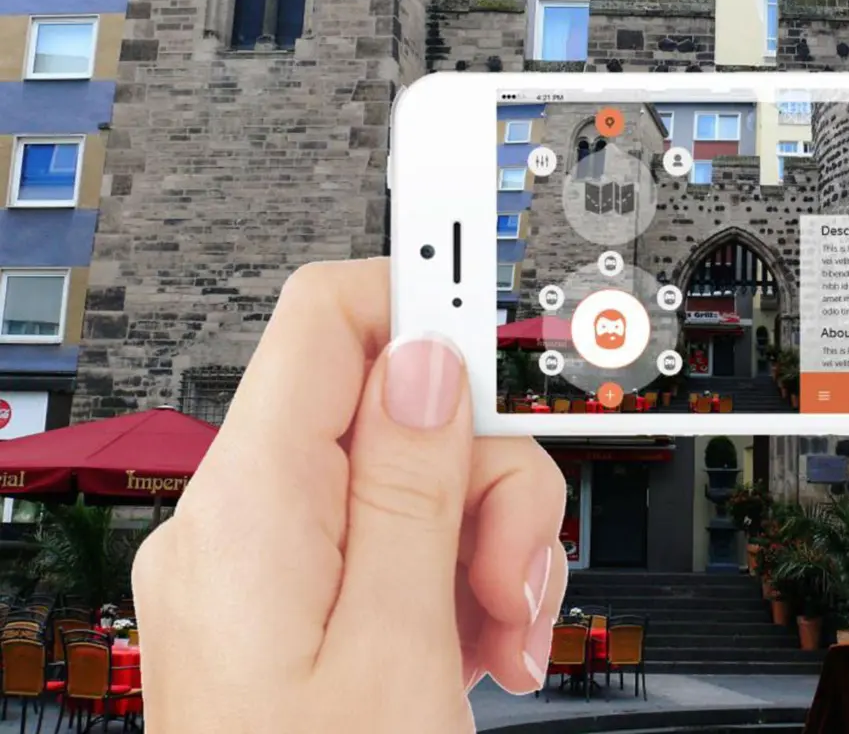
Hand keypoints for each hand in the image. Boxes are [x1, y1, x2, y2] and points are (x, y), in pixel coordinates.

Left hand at [132, 259, 567, 731]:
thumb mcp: (396, 646)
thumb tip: (424, 359)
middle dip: (486, 478)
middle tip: (507, 571)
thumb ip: (411, 487)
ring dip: (486, 544)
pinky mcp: (302, 599)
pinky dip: (456, 580)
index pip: (330, 320)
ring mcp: (271, 563)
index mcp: (251, 509)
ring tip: (500, 633)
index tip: (506, 299)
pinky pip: (398, 539)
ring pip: (419, 476)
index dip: (427, 299)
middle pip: (403, 407)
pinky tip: (475, 646)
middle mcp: (245, 520)